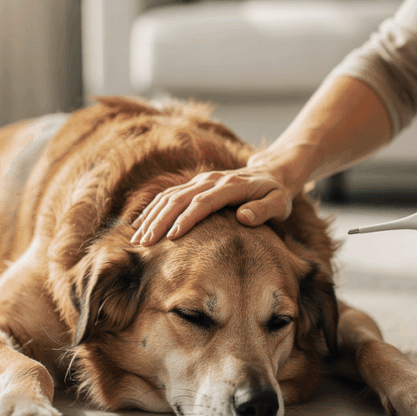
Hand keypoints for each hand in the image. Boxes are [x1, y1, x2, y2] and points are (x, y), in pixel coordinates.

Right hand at [130, 164, 294, 246]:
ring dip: (152, 216)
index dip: (187, 219)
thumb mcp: (279, 203)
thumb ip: (263, 210)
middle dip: (159, 221)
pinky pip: (169, 195)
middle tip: (144, 243)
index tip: (172, 237)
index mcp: (230, 186)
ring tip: (137, 239)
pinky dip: (154, 209)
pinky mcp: (196, 185)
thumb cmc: (276, 193)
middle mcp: (211, 180)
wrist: (272, 172)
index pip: (203, 203)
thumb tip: (244, 217)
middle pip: (179, 199)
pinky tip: (142, 225)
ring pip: (170, 196)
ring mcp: (201, 181)